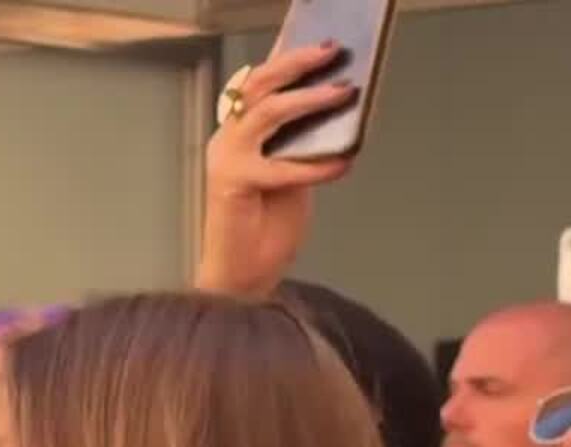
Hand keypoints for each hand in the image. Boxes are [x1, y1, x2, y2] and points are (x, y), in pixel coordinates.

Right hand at [195, 43, 358, 297]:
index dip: (287, 61)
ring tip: (342, 92)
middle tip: (330, 52)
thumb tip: (336, 113)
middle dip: (296, 64)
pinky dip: (317, 164)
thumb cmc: (265, 229)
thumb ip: (303, 143)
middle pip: (258, 85)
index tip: (320, 46)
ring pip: (266, 112)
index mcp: (238, 135)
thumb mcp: (292, 172)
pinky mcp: (233, 185)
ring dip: (308, 99)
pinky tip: (344, 162)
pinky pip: (281, 165)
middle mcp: (227, 142)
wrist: (242, 276)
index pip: (259, 85)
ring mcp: (227, 161)